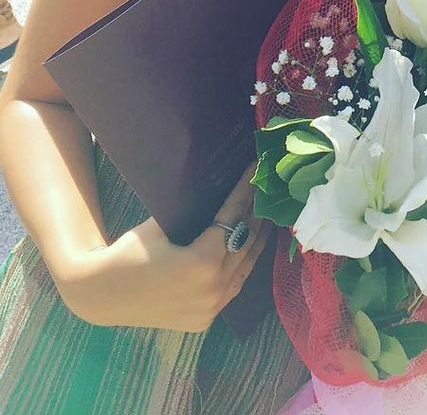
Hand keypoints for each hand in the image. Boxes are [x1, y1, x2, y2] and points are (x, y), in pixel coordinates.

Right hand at [55, 164, 269, 332]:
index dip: (244, 191)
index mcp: (203, 262)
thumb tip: (221, 185)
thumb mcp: (163, 224)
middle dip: (254, 214)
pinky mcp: (204, 320)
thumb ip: (195, 210)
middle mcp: (213, 289)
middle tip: (264, 191)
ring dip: (254, 241)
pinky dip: (240, 267)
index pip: (233, 218)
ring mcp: (210, 309)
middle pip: (244, 243)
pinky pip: (232, 288)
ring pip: (244, 268)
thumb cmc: (129, 252)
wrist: (100, 295)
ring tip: (264, 216)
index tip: (255, 170)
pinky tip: (247, 249)